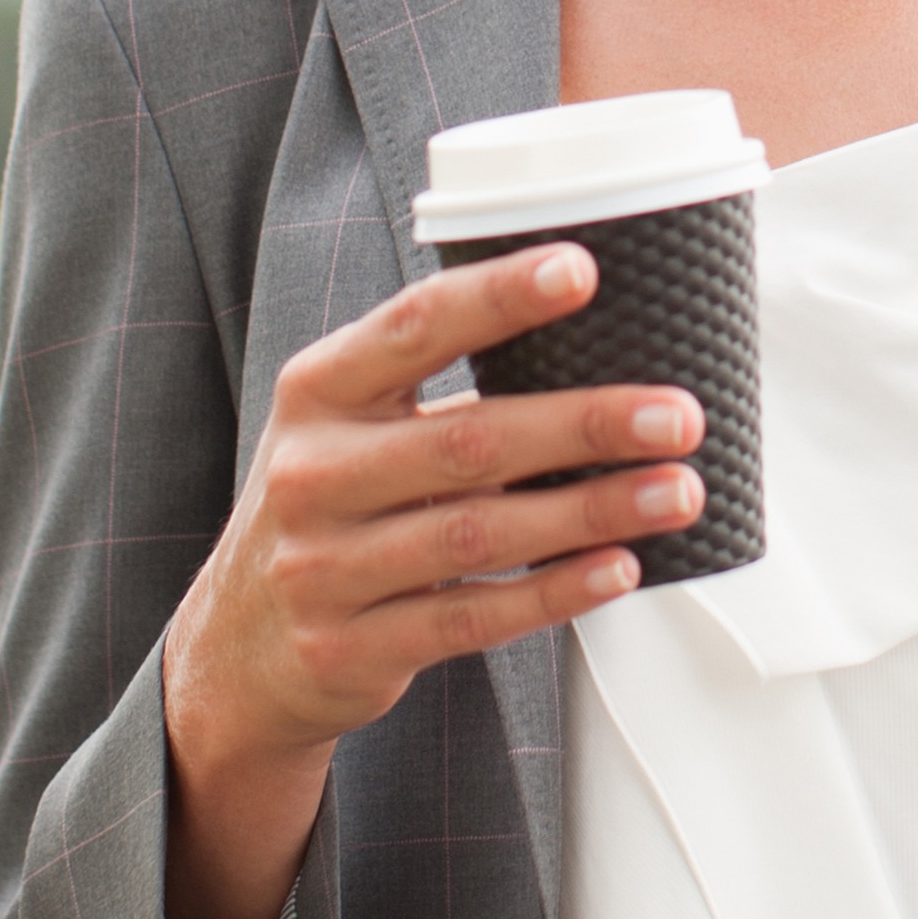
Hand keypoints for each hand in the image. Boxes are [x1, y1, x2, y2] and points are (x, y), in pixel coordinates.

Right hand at [157, 243, 704, 918]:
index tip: (583, 271)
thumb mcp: (345, 426)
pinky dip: (554, 590)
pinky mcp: (352, 646)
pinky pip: (472, 617)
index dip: (500, 297)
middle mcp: (314, 472)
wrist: (240, 647)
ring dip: (592, 512)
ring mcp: (326, 566)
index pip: (415, 326)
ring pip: (480, 533)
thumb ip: (430, 384)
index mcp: (319, 392)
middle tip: (678, 415)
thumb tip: (589, 339)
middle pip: (468, 440)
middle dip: (585, 424)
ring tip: (677, 493)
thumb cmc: (330, 508)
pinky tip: (618, 569)